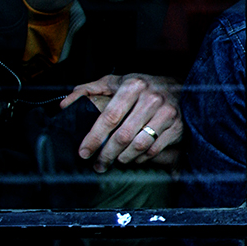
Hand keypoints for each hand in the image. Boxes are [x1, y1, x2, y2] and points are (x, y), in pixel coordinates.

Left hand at [61, 74, 183, 171]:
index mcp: (133, 86)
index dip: (94, 137)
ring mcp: (167, 113)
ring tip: (115, 161)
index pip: (109, 117)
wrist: (182, 86)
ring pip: (139, 145)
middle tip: (98, 164)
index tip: (84, 152)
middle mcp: (151, 99)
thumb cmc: (144, 86)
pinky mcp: (177, 126)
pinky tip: (133, 158)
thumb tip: (65, 104)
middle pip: (123, 136)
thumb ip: (90, 89)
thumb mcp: (118, 81)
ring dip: (123, 158)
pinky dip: (141, 158)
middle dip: (107, 154)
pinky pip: (154, 149)